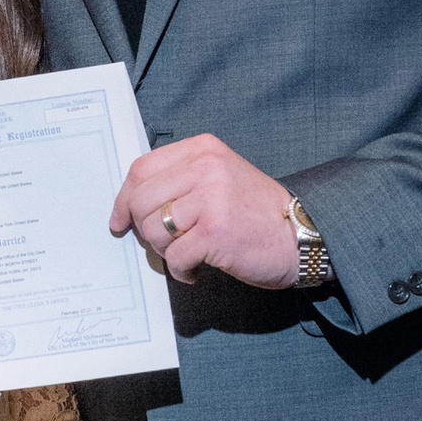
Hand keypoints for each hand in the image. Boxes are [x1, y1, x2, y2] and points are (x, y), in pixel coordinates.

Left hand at [111, 135, 300, 289]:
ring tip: (190, 254)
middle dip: (145, 230)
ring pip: (153, 229)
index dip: (124, 199)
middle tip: (166, 244)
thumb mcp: (219, 179)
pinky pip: (174, 256)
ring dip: (165, 252)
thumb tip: (130, 204)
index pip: (141, 168)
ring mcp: (210, 198)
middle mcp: (205, 167)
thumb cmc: (256, 213)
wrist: (301, 235)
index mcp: (203, 150)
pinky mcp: (214, 231)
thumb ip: (180, 181)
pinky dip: (182, 271)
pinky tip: (198, 270)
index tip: (120, 220)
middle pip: (140, 200)